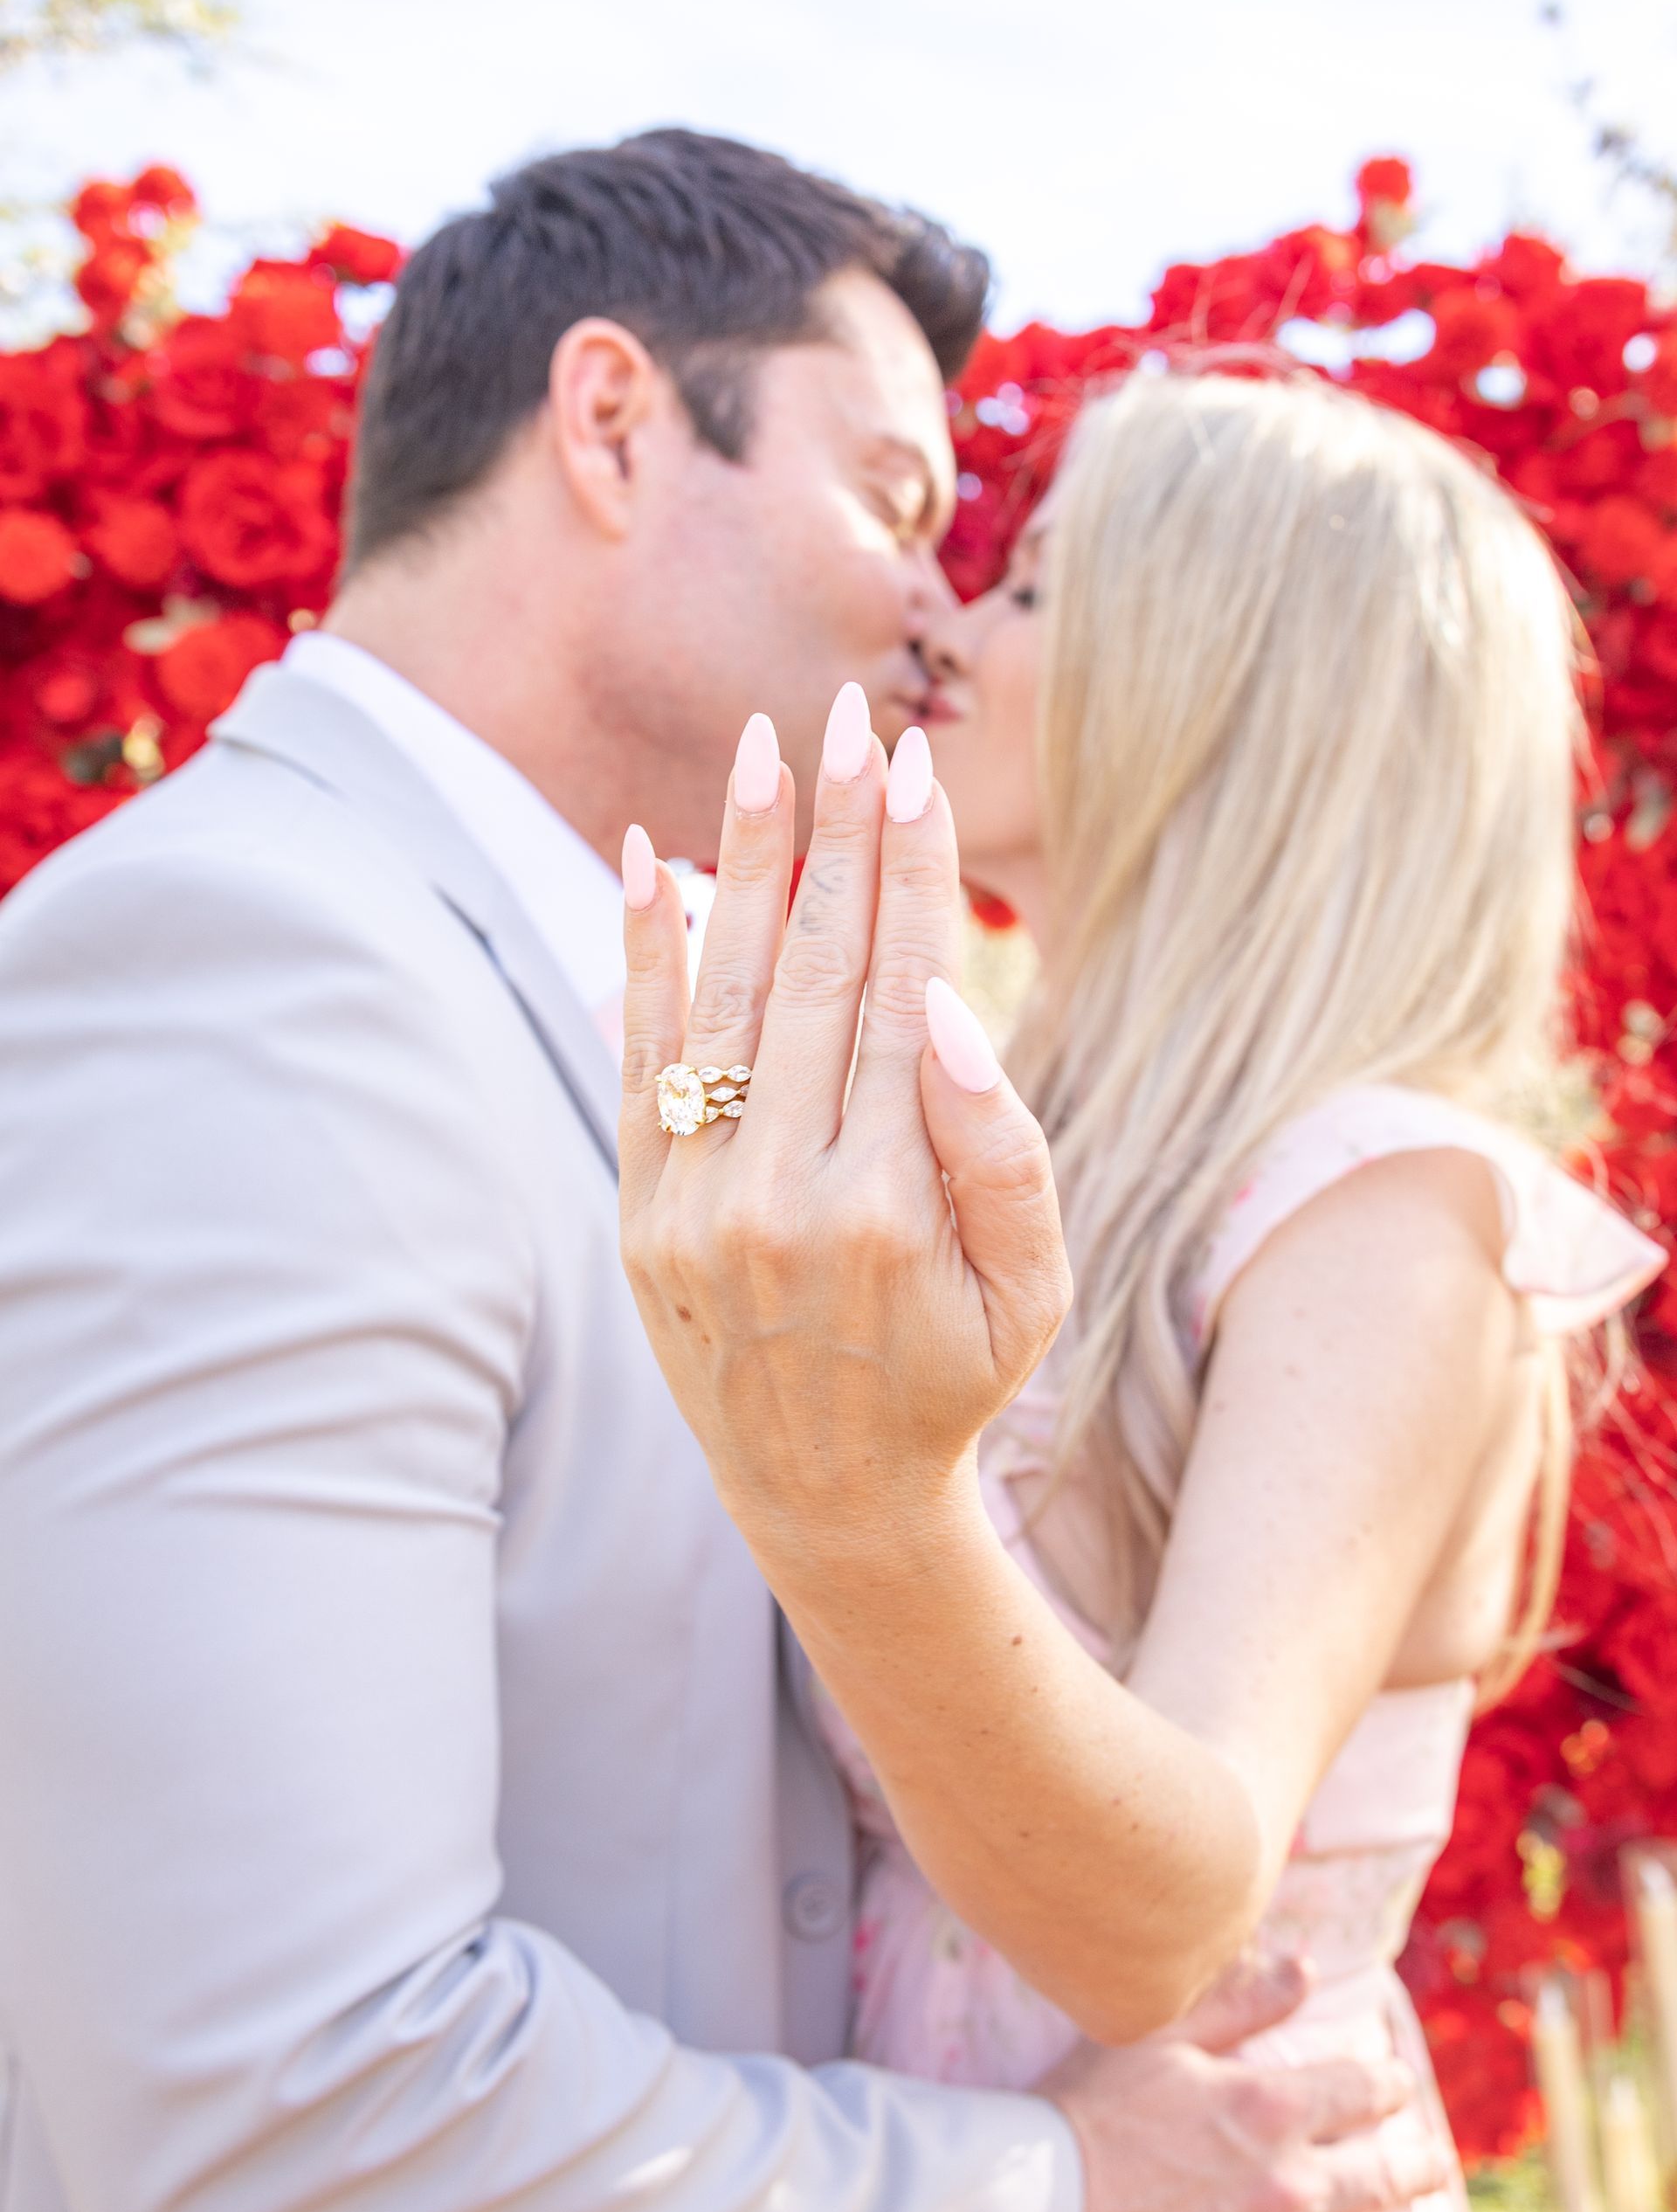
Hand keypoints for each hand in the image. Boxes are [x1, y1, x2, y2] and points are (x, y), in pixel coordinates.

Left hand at [618, 693, 1070, 1573]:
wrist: (827, 1495)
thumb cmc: (956, 1378)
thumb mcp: (1032, 1289)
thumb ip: (1002, 1149)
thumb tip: (941, 1005)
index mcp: (893, 1206)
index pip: (899, 991)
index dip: (908, 872)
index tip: (909, 765)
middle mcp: (783, 1196)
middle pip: (811, 971)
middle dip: (832, 834)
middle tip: (845, 716)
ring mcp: (698, 1206)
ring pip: (723, 998)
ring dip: (742, 862)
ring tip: (759, 749)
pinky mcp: (642, 1215)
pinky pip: (641, 1060)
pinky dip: (643, 957)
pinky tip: (652, 859)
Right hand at [1044, 1953, 1455, 2211]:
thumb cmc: (1081, 2123)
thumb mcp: (1153, 2040)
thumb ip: (1236, 2001)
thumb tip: (1306, 1967)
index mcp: (1268, 2109)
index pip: (1364, 2090)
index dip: (1389, 2085)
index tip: (1396, 2085)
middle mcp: (1290, 2188)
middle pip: (1387, 2175)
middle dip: (1418, 2164)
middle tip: (1431, 2161)